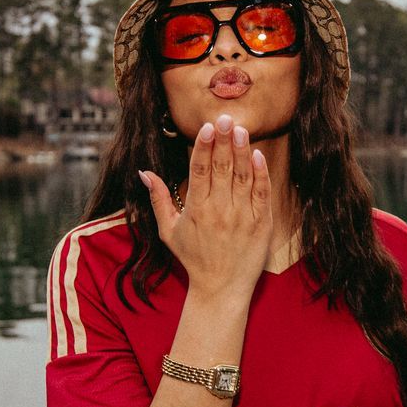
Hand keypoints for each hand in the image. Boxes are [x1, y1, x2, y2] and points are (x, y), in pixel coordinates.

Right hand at [142, 114, 272, 301]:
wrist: (221, 289)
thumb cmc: (193, 259)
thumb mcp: (169, 231)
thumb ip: (158, 199)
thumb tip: (144, 172)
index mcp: (196, 210)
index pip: (199, 170)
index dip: (203, 146)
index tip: (207, 127)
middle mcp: (219, 210)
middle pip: (221, 168)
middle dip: (223, 140)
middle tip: (226, 117)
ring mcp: (242, 216)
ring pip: (243, 176)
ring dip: (242, 151)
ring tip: (241, 129)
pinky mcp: (261, 223)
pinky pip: (262, 193)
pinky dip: (261, 174)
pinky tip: (258, 155)